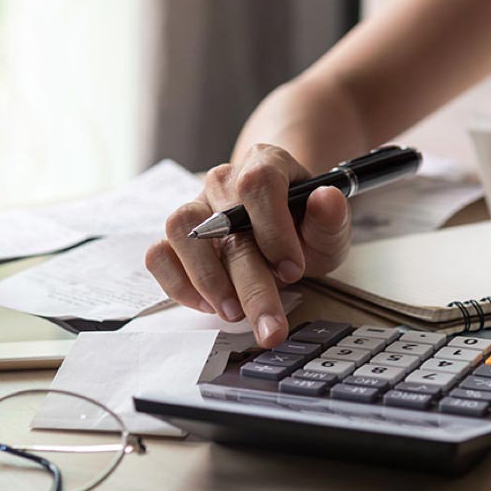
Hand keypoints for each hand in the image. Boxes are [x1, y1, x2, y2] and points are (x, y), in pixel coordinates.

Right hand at [145, 143, 351, 347]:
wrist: (278, 230)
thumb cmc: (301, 228)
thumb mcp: (327, 229)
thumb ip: (331, 218)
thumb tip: (325, 199)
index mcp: (265, 164)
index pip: (259, 182)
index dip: (274, 228)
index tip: (292, 270)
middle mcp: (223, 182)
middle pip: (223, 222)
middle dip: (250, 284)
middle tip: (270, 326)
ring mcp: (194, 207)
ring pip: (180, 231)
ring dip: (207, 279)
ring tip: (233, 312)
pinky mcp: (174, 238)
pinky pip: (159, 255)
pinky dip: (178, 284)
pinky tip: (208, 305)